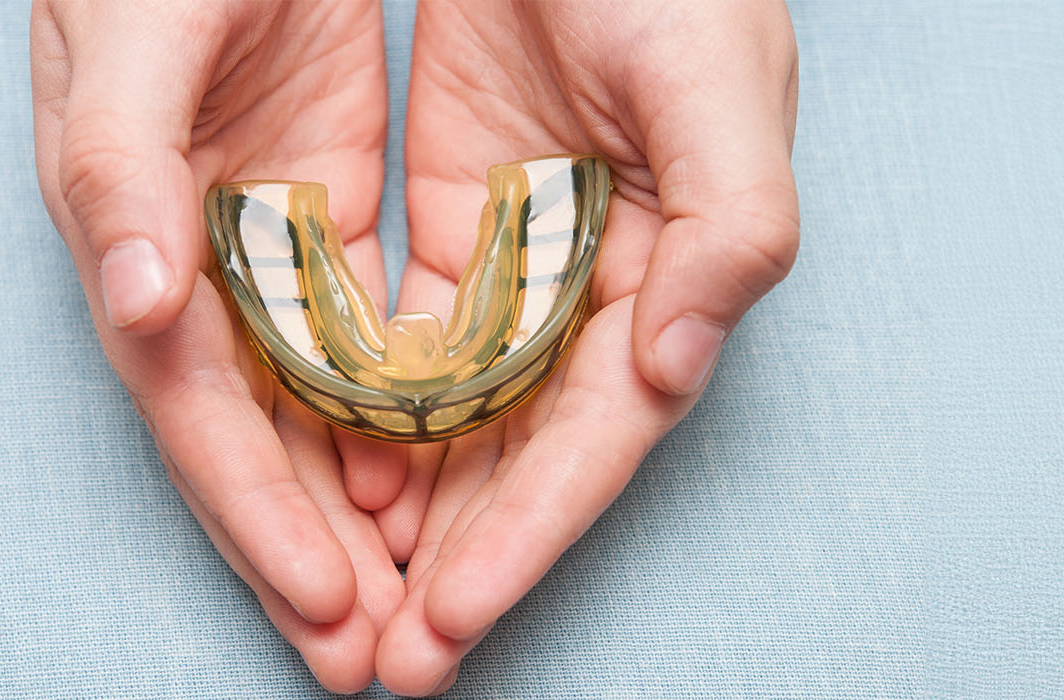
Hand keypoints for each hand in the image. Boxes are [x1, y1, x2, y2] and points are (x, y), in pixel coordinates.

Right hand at [29, 1, 408, 691]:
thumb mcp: (132, 31)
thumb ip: (119, 161)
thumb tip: (134, 300)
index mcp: (129, 221)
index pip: (196, 398)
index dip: (254, 507)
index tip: (324, 603)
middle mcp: (186, 246)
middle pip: (250, 426)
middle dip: (305, 546)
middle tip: (371, 658)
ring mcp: (255, 225)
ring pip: (302, 396)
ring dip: (347, 504)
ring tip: (402, 608)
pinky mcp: (315, 190)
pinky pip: (349, 325)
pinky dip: (380, 403)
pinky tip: (419, 477)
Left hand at [374, 2, 799, 693]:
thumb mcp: (721, 86)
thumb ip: (730, 228)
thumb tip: (675, 368)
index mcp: (671, 273)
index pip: (593, 436)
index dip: (528, 533)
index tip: (455, 618)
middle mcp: (595, 289)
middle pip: (518, 455)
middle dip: (458, 564)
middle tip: (388, 665)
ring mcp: (518, 262)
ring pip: (458, 417)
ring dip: (410, 514)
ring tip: (350, 606)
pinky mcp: (451, 222)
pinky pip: (405, 340)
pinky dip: (371, 411)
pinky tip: (333, 480)